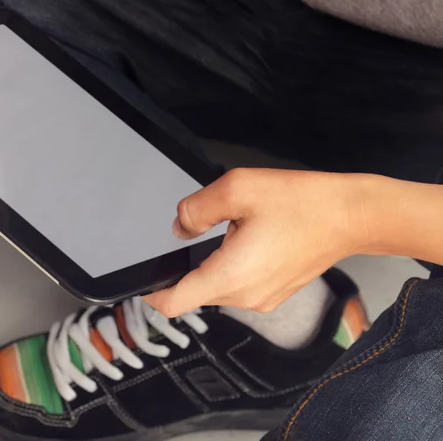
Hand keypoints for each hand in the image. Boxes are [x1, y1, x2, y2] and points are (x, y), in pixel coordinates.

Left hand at [145, 169, 380, 317]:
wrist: (352, 216)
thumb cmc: (303, 203)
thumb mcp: (237, 189)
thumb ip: (196, 208)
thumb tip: (179, 226)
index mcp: (230, 276)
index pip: (173, 303)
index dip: (150, 292)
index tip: (139, 279)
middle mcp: (245, 297)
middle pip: (194, 292)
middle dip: (187, 264)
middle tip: (197, 230)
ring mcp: (262, 298)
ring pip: (216, 287)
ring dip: (211, 262)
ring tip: (231, 228)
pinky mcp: (274, 293)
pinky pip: (237, 284)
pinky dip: (230, 265)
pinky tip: (246, 237)